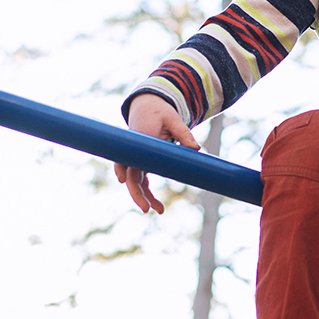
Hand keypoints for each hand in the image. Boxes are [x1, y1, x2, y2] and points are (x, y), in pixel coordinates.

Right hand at [114, 94, 198, 213]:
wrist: (149, 107)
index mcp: (139, 140)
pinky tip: (158, 206)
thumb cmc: (160, 112)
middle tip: (146, 209)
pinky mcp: (142, 163)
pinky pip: (142, 181)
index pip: (128, 158)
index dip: (122, 169)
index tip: (123, 180)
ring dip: (145, 197)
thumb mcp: (173, 119)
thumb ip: (183, 133)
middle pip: (130, 176)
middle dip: (137, 194)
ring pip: (136, 182)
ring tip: (160, 211)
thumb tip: (196, 148)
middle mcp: (135, 152)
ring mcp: (137, 159)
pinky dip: (148, 193)